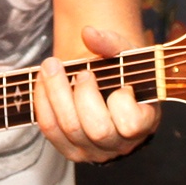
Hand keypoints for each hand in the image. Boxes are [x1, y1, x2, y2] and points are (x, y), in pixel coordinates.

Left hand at [33, 26, 159, 163]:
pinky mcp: (70, 149)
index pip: (131, 124)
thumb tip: (88, 33)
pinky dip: (43, 102)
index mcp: (142, 124)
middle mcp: (118, 145)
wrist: (107, 90)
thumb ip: (112, 43)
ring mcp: (92, 151)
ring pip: (69, 128)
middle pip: (96, 129)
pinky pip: (50, 130)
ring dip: (56, 93)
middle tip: (80, 71)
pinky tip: (43, 82)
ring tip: (51, 66)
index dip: (121, 101)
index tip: (119, 82)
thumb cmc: (122, 73)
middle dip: (82, 94)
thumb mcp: (126, 55)